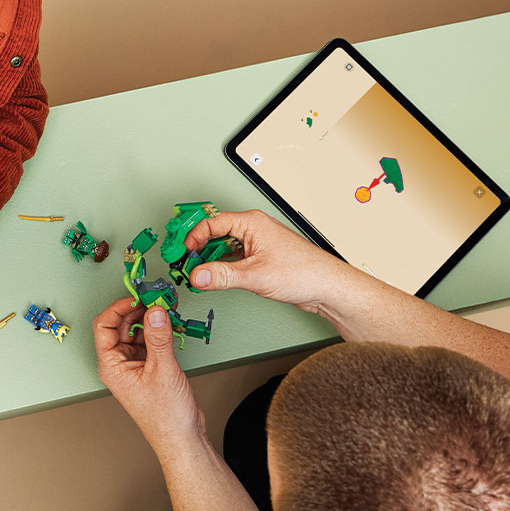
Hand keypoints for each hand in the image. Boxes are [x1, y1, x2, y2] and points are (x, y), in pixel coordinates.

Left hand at [93, 298, 205, 458]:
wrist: (182, 436)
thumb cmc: (165, 416)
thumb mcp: (163, 370)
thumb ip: (159, 337)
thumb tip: (155, 311)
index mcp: (111, 365)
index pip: (104, 326)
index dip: (118, 307)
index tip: (136, 297)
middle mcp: (119, 363)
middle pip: (120, 325)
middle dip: (136, 308)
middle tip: (153, 296)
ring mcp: (134, 364)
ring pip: (135, 330)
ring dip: (148, 317)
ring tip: (163, 306)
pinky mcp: (149, 365)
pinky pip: (149, 339)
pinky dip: (158, 328)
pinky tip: (169, 321)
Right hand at [184, 209, 346, 311]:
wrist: (327, 287)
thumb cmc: (304, 272)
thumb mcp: (255, 275)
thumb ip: (221, 275)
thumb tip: (197, 275)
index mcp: (252, 223)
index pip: (211, 223)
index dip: (193, 237)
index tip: (181, 252)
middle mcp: (253, 230)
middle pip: (214, 233)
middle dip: (197, 249)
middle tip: (183, 262)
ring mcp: (257, 244)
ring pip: (223, 248)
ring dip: (209, 260)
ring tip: (196, 273)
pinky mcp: (260, 259)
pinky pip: (232, 259)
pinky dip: (220, 267)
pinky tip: (214, 278)